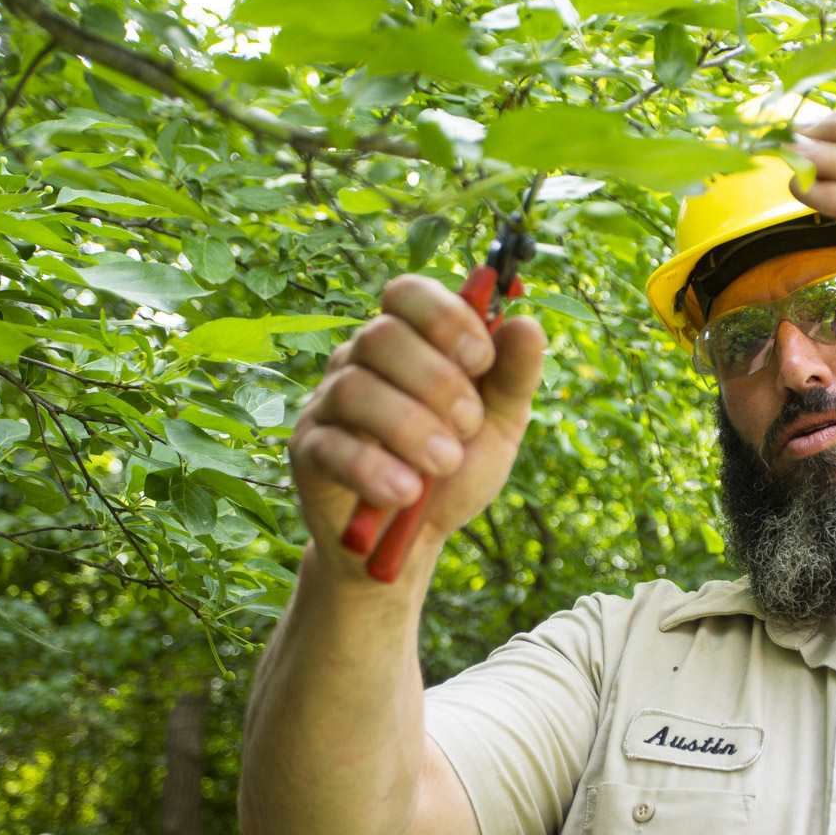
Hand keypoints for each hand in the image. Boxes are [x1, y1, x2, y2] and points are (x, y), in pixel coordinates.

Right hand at [289, 274, 545, 570]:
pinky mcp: (309, 452)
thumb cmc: (454, 470)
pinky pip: (332, 446)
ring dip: (409, 427)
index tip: (481, 360)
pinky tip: (407, 493)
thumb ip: (513, 375)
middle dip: (437, 381)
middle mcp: (361, 361)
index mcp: (408, 341)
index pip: (407, 293)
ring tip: (444, 463)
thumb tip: (526, 324)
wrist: (412, 541)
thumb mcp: (499, 423)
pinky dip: (374, 469)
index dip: (444, 316)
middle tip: (469, 425)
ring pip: (355, 389)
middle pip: (381, 336)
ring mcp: (328, 404)